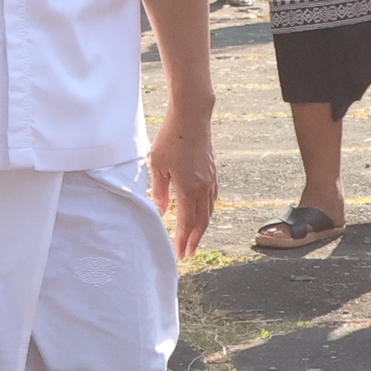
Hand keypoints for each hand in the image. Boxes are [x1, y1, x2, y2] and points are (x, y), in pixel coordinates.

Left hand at [148, 110, 218, 259]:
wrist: (192, 116)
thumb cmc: (172, 138)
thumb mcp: (158, 165)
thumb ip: (160, 191)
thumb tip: (160, 211)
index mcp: (188, 189)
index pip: (186, 222)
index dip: (182, 240)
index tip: (178, 254)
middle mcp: (203, 187)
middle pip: (201, 221)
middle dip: (194, 239)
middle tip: (187, 253)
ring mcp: (210, 179)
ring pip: (209, 211)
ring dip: (201, 228)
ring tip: (195, 238)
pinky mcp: (213, 171)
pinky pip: (212, 198)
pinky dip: (207, 211)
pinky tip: (203, 212)